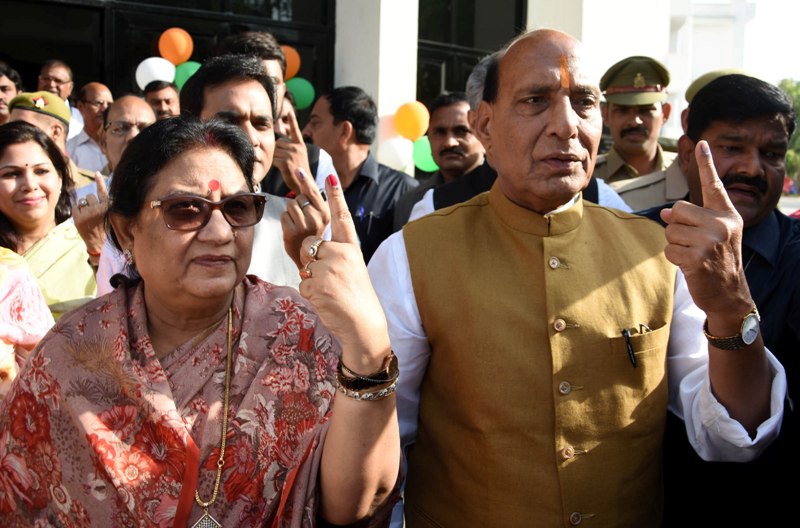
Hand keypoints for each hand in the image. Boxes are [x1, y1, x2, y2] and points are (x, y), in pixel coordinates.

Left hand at [73, 172, 108, 255]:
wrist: (99, 244)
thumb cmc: (104, 228)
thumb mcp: (108, 215)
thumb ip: (103, 204)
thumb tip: (93, 194)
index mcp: (107, 207)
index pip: (103, 191)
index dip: (99, 182)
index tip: (96, 173)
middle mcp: (98, 209)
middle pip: (89, 196)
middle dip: (89, 203)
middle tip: (93, 214)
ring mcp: (88, 213)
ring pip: (81, 202)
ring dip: (83, 208)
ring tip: (88, 218)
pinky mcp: (79, 218)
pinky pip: (74, 207)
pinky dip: (76, 212)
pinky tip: (82, 219)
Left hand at [273, 105, 311, 193]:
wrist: (305, 185)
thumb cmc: (299, 173)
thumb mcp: (298, 157)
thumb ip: (290, 148)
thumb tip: (277, 142)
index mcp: (300, 145)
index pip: (295, 131)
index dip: (293, 120)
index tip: (289, 111)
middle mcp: (297, 148)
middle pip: (278, 143)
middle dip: (277, 151)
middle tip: (284, 161)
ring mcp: (292, 154)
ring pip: (275, 151)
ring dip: (275, 158)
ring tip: (284, 166)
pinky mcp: (286, 162)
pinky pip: (274, 159)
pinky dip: (275, 165)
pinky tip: (282, 169)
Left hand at [281, 165, 330, 268]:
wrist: (308, 259)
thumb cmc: (311, 235)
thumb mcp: (317, 217)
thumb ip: (312, 198)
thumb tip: (301, 174)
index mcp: (325, 213)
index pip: (313, 192)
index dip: (305, 180)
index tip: (298, 170)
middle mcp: (318, 218)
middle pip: (299, 197)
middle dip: (297, 205)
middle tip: (303, 220)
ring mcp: (305, 225)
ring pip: (290, 206)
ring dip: (290, 214)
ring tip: (298, 226)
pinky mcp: (293, 231)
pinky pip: (283, 216)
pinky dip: (285, 222)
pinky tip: (292, 231)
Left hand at [297, 175, 389, 369]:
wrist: (363, 323)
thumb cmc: (356, 296)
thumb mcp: (351, 268)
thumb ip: (335, 254)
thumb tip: (312, 247)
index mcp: (351, 248)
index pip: (341, 218)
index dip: (335, 197)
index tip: (328, 176)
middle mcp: (341, 254)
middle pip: (310, 245)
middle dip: (311, 261)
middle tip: (331, 279)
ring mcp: (329, 268)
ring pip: (304, 266)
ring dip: (312, 280)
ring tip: (331, 291)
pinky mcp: (317, 284)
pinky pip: (303, 284)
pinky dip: (311, 294)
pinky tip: (327, 300)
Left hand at [660, 141, 752, 326]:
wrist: (729, 293)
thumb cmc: (717, 261)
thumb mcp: (712, 236)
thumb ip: (692, 220)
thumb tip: (665, 213)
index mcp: (727, 214)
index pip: (713, 185)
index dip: (706, 164)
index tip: (701, 142)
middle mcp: (722, 223)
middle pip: (678, 210)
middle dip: (677, 227)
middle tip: (694, 244)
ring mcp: (711, 240)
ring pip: (670, 230)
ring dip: (675, 245)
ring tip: (694, 255)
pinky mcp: (698, 257)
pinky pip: (669, 249)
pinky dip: (674, 258)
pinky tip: (690, 265)